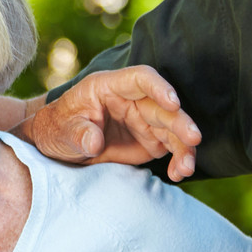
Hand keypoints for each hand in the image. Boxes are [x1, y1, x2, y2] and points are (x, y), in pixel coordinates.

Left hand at [17, 66, 202, 179]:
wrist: (58, 147)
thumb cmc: (57, 128)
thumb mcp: (61, 131)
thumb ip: (77, 133)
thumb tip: (93, 142)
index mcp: (109, 87)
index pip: (140, 79)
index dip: (158, 87)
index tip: (173, 102)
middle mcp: (132, 101)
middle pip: (163, 107)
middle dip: (180, 123)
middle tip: (193, 139)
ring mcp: (143, 121)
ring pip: (172, 130)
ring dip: (183, 147)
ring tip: (186, 168)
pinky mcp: (149, 141)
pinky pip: (170, 148)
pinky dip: (177, 160)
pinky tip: (178, 173)